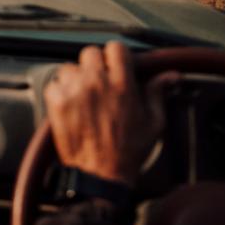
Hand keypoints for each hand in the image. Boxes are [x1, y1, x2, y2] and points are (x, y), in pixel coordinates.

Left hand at [44, 41, 172, 185]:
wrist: (101, 177)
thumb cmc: (129, 152)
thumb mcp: (154, 123)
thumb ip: (158, 94)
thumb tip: (170, 76)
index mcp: (122, 85)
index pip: (115, 48)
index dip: (117, 56)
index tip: (117, 66)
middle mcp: (97, 83)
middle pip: (91, 53)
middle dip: (96, 64)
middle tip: (101, 81)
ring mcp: (74, 91)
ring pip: (70, 67)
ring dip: (77, 77)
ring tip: (85, 95)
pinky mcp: (56, 102)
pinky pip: (54, 83)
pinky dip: (61, 91)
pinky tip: (72, 105)